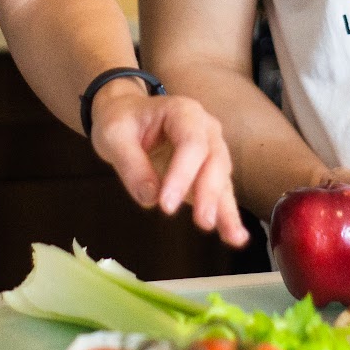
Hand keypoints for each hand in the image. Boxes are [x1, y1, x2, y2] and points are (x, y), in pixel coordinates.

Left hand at [88, 85, 248, 247]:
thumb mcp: (114, 136)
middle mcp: (205, 129)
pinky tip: (235, 236)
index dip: (182, 173)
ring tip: (233, 236)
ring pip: (223, 179)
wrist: (127, 115)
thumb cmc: (122, 121)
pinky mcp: (208, 173)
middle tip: (202, 222)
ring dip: (225, 208)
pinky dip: (227, 215)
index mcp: (182, 112)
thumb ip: (130, 164)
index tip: (166, 204)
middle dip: (209, 192)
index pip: (191, 142)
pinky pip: (220, 193)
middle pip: (214, 160)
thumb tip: (150, 197)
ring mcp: (211, 150)